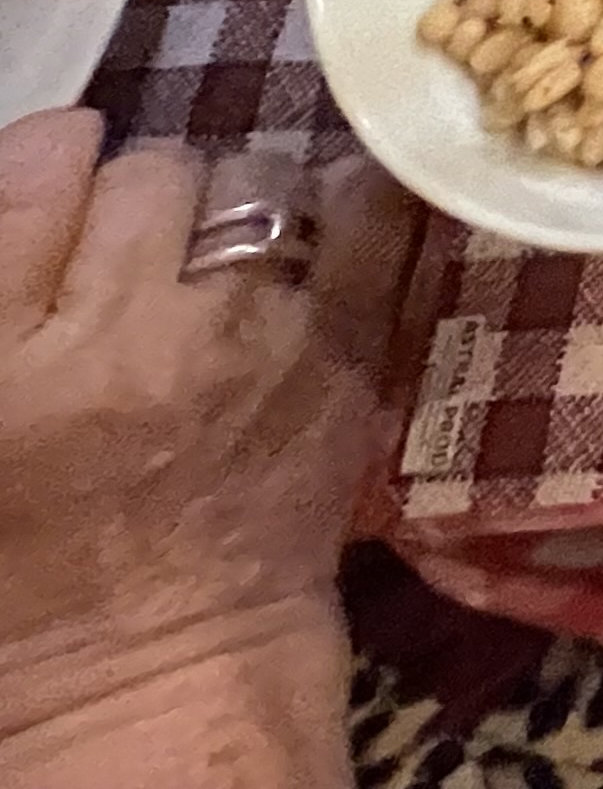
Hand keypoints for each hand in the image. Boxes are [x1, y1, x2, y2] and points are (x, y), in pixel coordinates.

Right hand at [0, 111, 408, 784]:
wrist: (157, 648)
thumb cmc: (38, 539)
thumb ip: (9, 268)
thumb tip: (58, 149)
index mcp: (7, 349)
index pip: (39, 168)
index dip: (56, 162)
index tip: (69, 179)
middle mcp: (127, 330)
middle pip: (154, 169)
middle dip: (151, 196)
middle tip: (147, 253)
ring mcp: (252, 335)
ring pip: (258, 178)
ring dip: (242, 201)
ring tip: (228, 254)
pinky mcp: (348, 349)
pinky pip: (371, 213)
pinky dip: (351, 201)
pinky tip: (325, 225)